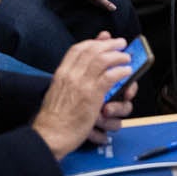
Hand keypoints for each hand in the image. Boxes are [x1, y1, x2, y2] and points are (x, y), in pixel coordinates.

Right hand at [34, 34, 131, 155]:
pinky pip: (110, 76)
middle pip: (92, 50)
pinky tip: (126, 72)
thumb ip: (68, 82)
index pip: (77, 49)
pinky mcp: (92, 95)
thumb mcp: (56, 95)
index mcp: (61, 74)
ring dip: (117, 56)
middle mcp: (70, 75)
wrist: (50, 135)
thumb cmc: (52, 121)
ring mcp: (81, 84)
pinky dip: (121, 71)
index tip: (103, 40)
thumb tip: (77, 74)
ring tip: (126, 57)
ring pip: (103, 60)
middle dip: (109, 44)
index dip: (92, 42)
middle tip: (120, 43)